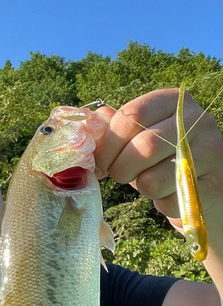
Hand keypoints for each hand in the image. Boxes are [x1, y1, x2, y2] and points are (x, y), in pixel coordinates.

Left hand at [95, 88, 222, 233]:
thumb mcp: (143, 139)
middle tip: (119, 176)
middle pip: (143, 146)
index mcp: (174, 101)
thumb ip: (119, 129)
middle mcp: (197, 120)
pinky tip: (172, 196)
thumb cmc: (168, 162)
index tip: (100, 162)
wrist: (210, 191)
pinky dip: (162, 204)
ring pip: (154, 178)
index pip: (132, 115)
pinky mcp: (212, 186)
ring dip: (143, 188)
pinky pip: (169, 201)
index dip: (108, 143)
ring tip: (151, 185)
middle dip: (120, 168)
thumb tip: (94, 120)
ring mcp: (209, 152)